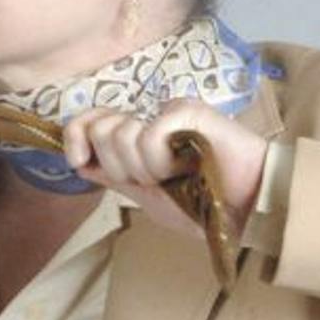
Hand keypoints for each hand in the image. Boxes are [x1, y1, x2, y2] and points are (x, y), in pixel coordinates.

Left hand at [62, 100, 268, 238]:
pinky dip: (162, 162)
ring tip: (176, 173)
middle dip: (121, 167)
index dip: (74, 137)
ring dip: (145, 170)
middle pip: (100, 130)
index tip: (79, 161)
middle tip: (154, 179)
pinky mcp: (187, 111)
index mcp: (134, 138)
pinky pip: (148, 136)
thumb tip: (78, 162)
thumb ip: (114, 177)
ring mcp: (166, 112)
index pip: (86, 121)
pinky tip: (186, 165)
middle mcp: (147, 119)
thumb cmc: (202, 205)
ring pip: (120, 135)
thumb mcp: (146, 197)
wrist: (246, 208)